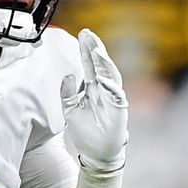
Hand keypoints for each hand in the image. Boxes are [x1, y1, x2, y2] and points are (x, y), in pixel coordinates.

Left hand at [59, 29, 128, 174]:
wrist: (96, 152)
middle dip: (94, 49)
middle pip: (100, 65)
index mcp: (93, 88)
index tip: (82, 35)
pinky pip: (117, 95)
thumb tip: (68, 75)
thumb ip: (67, 93)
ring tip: (96, 50)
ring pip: (110, 76)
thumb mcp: (70, 109)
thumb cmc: (86, 131)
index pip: (90, 65)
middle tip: (88, 34)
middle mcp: (104, 90)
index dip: (86, 50)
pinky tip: (102, 78)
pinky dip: (111, 86)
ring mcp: (113, 98)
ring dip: (103, 63)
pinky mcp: (120, 110)